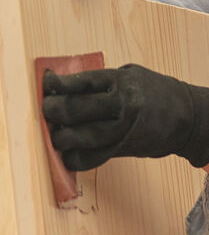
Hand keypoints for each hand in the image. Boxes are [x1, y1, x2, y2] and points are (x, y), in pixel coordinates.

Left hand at [42, 64, 208, 170]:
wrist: (188, 117)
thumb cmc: (154, 93)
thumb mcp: (131, 76)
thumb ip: (100, 81)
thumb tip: (61, 86)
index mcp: (121, 81)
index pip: (81, 82)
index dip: (57, 84)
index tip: (46, 83)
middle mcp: (122, 104)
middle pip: (75, 109)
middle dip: (52, 110)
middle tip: (46, 109)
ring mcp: (123, 129)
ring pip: (81, 136)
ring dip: (60, 137)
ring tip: (54, 134)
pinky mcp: (123, 149)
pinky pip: (92, 158)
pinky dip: (74, 159)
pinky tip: (67, 153)